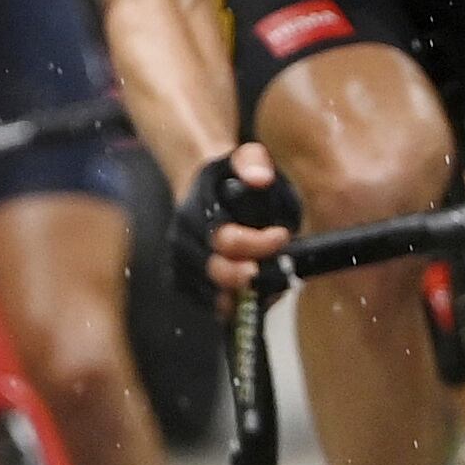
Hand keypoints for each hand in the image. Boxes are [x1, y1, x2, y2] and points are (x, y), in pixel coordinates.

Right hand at [170, 147, 296, 300]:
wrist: (198, 190)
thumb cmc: (226, 176)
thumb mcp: (242, 157)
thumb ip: (252, 162)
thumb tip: (260, 178)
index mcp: (197, 211)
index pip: (225, 238)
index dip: (257, 243)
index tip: (283, 235)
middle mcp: (184, 240)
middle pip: (214, 271)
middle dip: (246, 278)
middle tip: (274, 275)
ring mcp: (181, 263)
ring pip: (210, 294)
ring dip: (243, 297)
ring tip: (270, 289)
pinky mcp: (183, 281)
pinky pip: (205, 303)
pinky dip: (230, 306)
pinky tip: (252, 298)